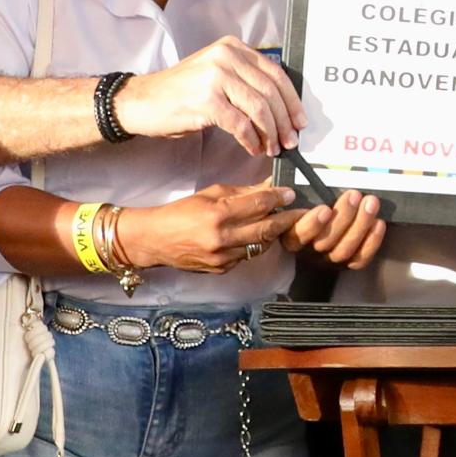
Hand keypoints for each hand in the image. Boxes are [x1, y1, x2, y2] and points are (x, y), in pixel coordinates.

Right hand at [116, 36, 301, 154]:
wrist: (140, 101)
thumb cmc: (179, 93)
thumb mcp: (215, 74)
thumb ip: (244, 80)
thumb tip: (280, 107)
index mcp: (232, 47)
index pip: (275, 73)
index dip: (292, 100)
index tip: (300, 120)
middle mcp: (226, 56)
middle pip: (271, 91)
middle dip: (284, 121)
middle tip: (290, 141)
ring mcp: (216, 77)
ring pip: (259, 108)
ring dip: (270, 133)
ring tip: (272, 148)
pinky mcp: (207, 100)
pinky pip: (241, 124)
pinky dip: (251, 139)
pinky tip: (252, 147)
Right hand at [125, 183, 298, 273]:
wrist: (155, 240)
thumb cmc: (180, 212)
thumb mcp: (210, 194)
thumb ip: (242, 193)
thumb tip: (268, 187)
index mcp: (218, 215)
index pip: (258, 205)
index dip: (278, 197)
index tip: (290, 193)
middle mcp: (222, 239)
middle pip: (266, 229)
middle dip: (286, 219)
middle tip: (300, 211)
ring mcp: (223, 258)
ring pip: (260, 245)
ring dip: (273, 233)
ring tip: (281, 222)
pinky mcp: (222, 269)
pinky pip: (247, 256)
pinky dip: (255, 245)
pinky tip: (257, 236)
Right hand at [286, 191, 387, 268]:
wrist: (317, 229)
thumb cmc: (301, 208)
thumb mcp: (288, 198)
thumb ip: (287, 187)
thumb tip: (288, 165)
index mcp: (290, 236)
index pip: (297, 235)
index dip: (312, 224)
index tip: (325, 208)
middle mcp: (309, 251)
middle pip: (325, 242)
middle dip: (343, 217)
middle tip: (355, 195)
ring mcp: (328, 259)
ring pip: (344, 250)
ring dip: (360, 225)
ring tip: (371, 203)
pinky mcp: (347, 264)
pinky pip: (360, 258)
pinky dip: (372, 241)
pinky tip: (379, 223)